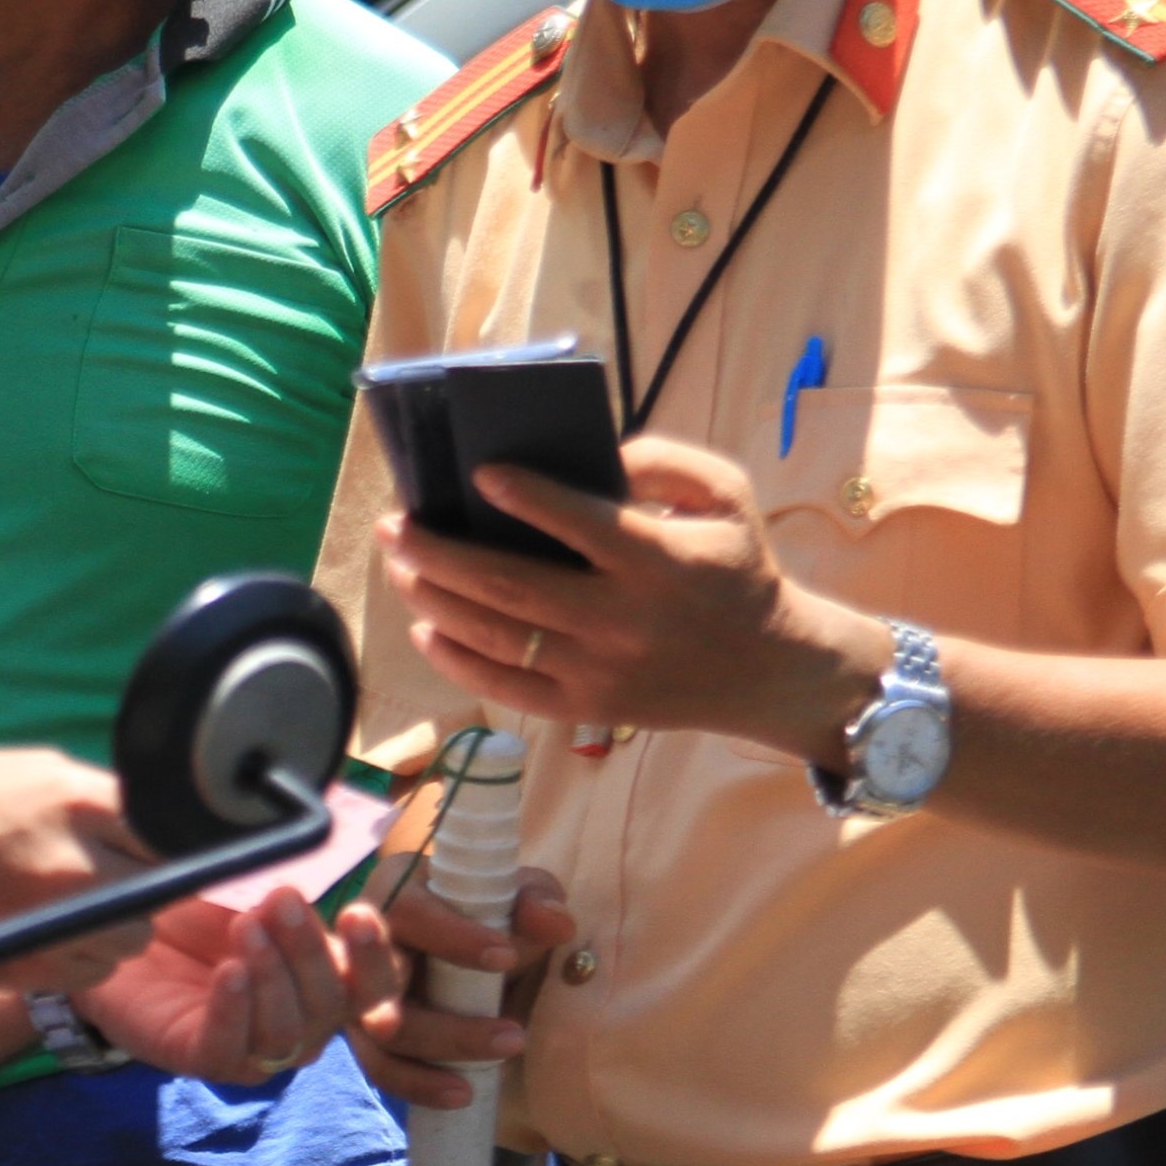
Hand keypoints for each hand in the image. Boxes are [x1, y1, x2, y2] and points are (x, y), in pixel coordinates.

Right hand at [0, 748, 142, 952]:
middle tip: (111, 876)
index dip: (160, 839)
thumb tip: (147, 814)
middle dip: (142, 884)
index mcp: (76, 801)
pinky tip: (52, 934)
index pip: (166, 828)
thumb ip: (92, 796)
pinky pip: (95, 972)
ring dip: (117, 925)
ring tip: (75, 907)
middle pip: (159, 889)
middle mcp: (76, 865)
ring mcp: (56, 922)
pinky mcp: (33, 966)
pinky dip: (85, 957)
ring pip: (133, 938)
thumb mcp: (24, 771)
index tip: (149, 844)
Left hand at [78, 886, 388, 1081]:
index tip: (356, 912)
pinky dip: (234, 1010)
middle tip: (280, 899)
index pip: (374, 984)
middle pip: (334, 1004)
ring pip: (290, 1033)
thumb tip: (307, 867)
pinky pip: (231, 1051)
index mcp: (322, 980)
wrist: (116, 932)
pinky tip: (228, 973)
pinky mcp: (203, 1059)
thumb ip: (282, 889)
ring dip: (274, 977)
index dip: (374, 955)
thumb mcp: (242, 890)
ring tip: (244, 928)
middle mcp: (301, 1022)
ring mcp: (254, 1048)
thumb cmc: (191, 911)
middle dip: (310, 950)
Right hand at [338, 861, 576, 1112]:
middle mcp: (359, 941)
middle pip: (380, 981)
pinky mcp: (365, 1037)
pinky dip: (419, 1085)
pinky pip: (381, 1069)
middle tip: (513, 1036)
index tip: (506, 959)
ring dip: (447, 1049)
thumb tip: (554, 922)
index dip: (453, 937)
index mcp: (394, 890)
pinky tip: (464, 1094)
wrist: (464, 954)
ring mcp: (356, 994)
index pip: (408, 911)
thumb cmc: (485, 915)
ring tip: (509, 1054)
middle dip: (441, 1017)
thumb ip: (535, 902)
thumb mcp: (516, 899)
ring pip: (382, 1033)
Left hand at [380, 438, 882, 761]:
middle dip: (440, 553)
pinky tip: (426, 626)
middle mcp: (625, 621)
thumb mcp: (727, 497)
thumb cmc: (736, 568)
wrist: (769, 669)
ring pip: (496, 636)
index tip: (480, 472)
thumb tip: (594, 455)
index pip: (585, 527)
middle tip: (396, 525)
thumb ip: (666, 462)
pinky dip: (455, 658)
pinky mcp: (583, 710)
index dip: (528, 499)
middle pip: (512, 587)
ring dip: (434, 598)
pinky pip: (503, 686)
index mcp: (662, 563)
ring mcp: (599, 672)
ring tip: (398, 564)